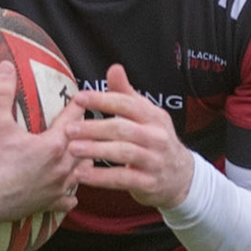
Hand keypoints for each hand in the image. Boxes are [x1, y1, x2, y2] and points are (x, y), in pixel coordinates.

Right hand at [0, 60, 84, 223]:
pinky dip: (70, 189)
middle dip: (85, 133)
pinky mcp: (50, 204)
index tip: (81, 99)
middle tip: (83, 123)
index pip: (75, 118)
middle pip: (86, 144)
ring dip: (82, 159)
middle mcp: (62, 167)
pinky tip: (65, 184)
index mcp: (53, 145)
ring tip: (78, 151)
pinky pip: (70, 197)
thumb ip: (3, 92)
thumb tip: (6, 65)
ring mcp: (58, 187)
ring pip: (84, 171)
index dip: (77, 106)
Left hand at [68, 63, 195, 209]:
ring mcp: (154, 160)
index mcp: (154, 116)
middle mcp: (156, 136)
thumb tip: (114, 68)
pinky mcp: (148, 182)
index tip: (79, 99)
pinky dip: (101, 177)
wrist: (181, 176)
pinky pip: (123, 178)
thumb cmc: (155, 141)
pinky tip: (82, 174)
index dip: (102, 100)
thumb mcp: (146, 116)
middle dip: (94, 128)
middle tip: (69, 129)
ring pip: (124, 152)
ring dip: (96, 150)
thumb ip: (126, 94)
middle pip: (123, 128)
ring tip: (73, 149)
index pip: (128, 104)